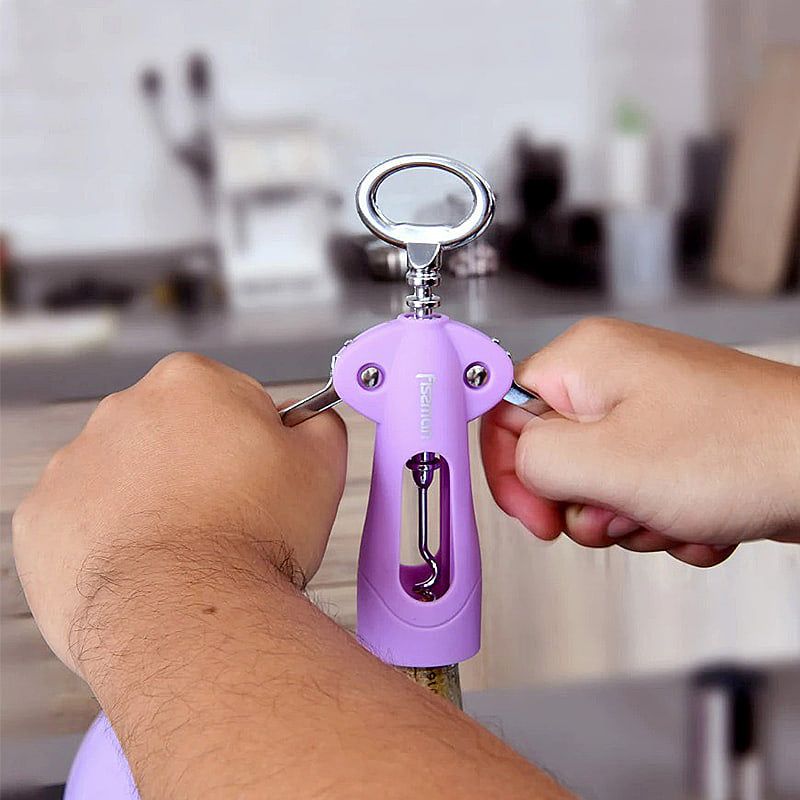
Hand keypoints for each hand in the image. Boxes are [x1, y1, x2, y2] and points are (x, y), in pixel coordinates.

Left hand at [13, 353, 346, 673]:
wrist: (189, 614)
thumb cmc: (252, 540)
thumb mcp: (321, 466)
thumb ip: (318, 424)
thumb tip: (309, 420)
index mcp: (189, 383)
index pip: (228, 399)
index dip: (252, 442)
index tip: (258, 478)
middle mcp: (122, 409)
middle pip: (172, 434)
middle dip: (197, 467)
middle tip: (228, 518)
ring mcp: (73, 464)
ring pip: (125, 477)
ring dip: (151, 503)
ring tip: (185, 550)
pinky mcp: (41, 518)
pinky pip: (82, 521)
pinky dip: (108, 540)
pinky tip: (144, 567)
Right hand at [482, 318, 799, 566]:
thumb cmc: (741, 450)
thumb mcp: (606, 463)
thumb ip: (533, 461)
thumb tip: (521, 466)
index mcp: (585, 361)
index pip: (503, 414)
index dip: (511, 474)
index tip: (538, 518)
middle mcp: (614, 378)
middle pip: (554, 460)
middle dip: (587, 506)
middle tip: (623, 510)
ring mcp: (650, 412)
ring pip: (600, 488)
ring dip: (632, 520)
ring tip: (675, 512)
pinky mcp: (680, 445)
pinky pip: (642, 497)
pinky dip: (667, 522)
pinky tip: (703, 518)